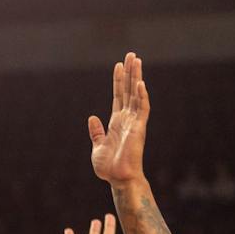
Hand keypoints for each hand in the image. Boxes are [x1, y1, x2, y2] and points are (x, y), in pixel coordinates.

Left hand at [89, 52, 148, 186]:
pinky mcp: (139, 129)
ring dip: (136, 77)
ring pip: (136, 95)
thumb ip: (96, 132)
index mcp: (116, 122)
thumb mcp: (97, 146)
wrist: (118, 179)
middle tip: (131, 54)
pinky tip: (140, 83)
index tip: (118, 65)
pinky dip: (141, 96)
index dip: (118, 80)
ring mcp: (134, 122)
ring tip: (136, 60)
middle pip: (128, 90)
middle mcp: (126, 119)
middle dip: (130, 72)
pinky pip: (142, 109)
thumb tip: (92, 118)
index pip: (118, 96)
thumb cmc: (109, 167)